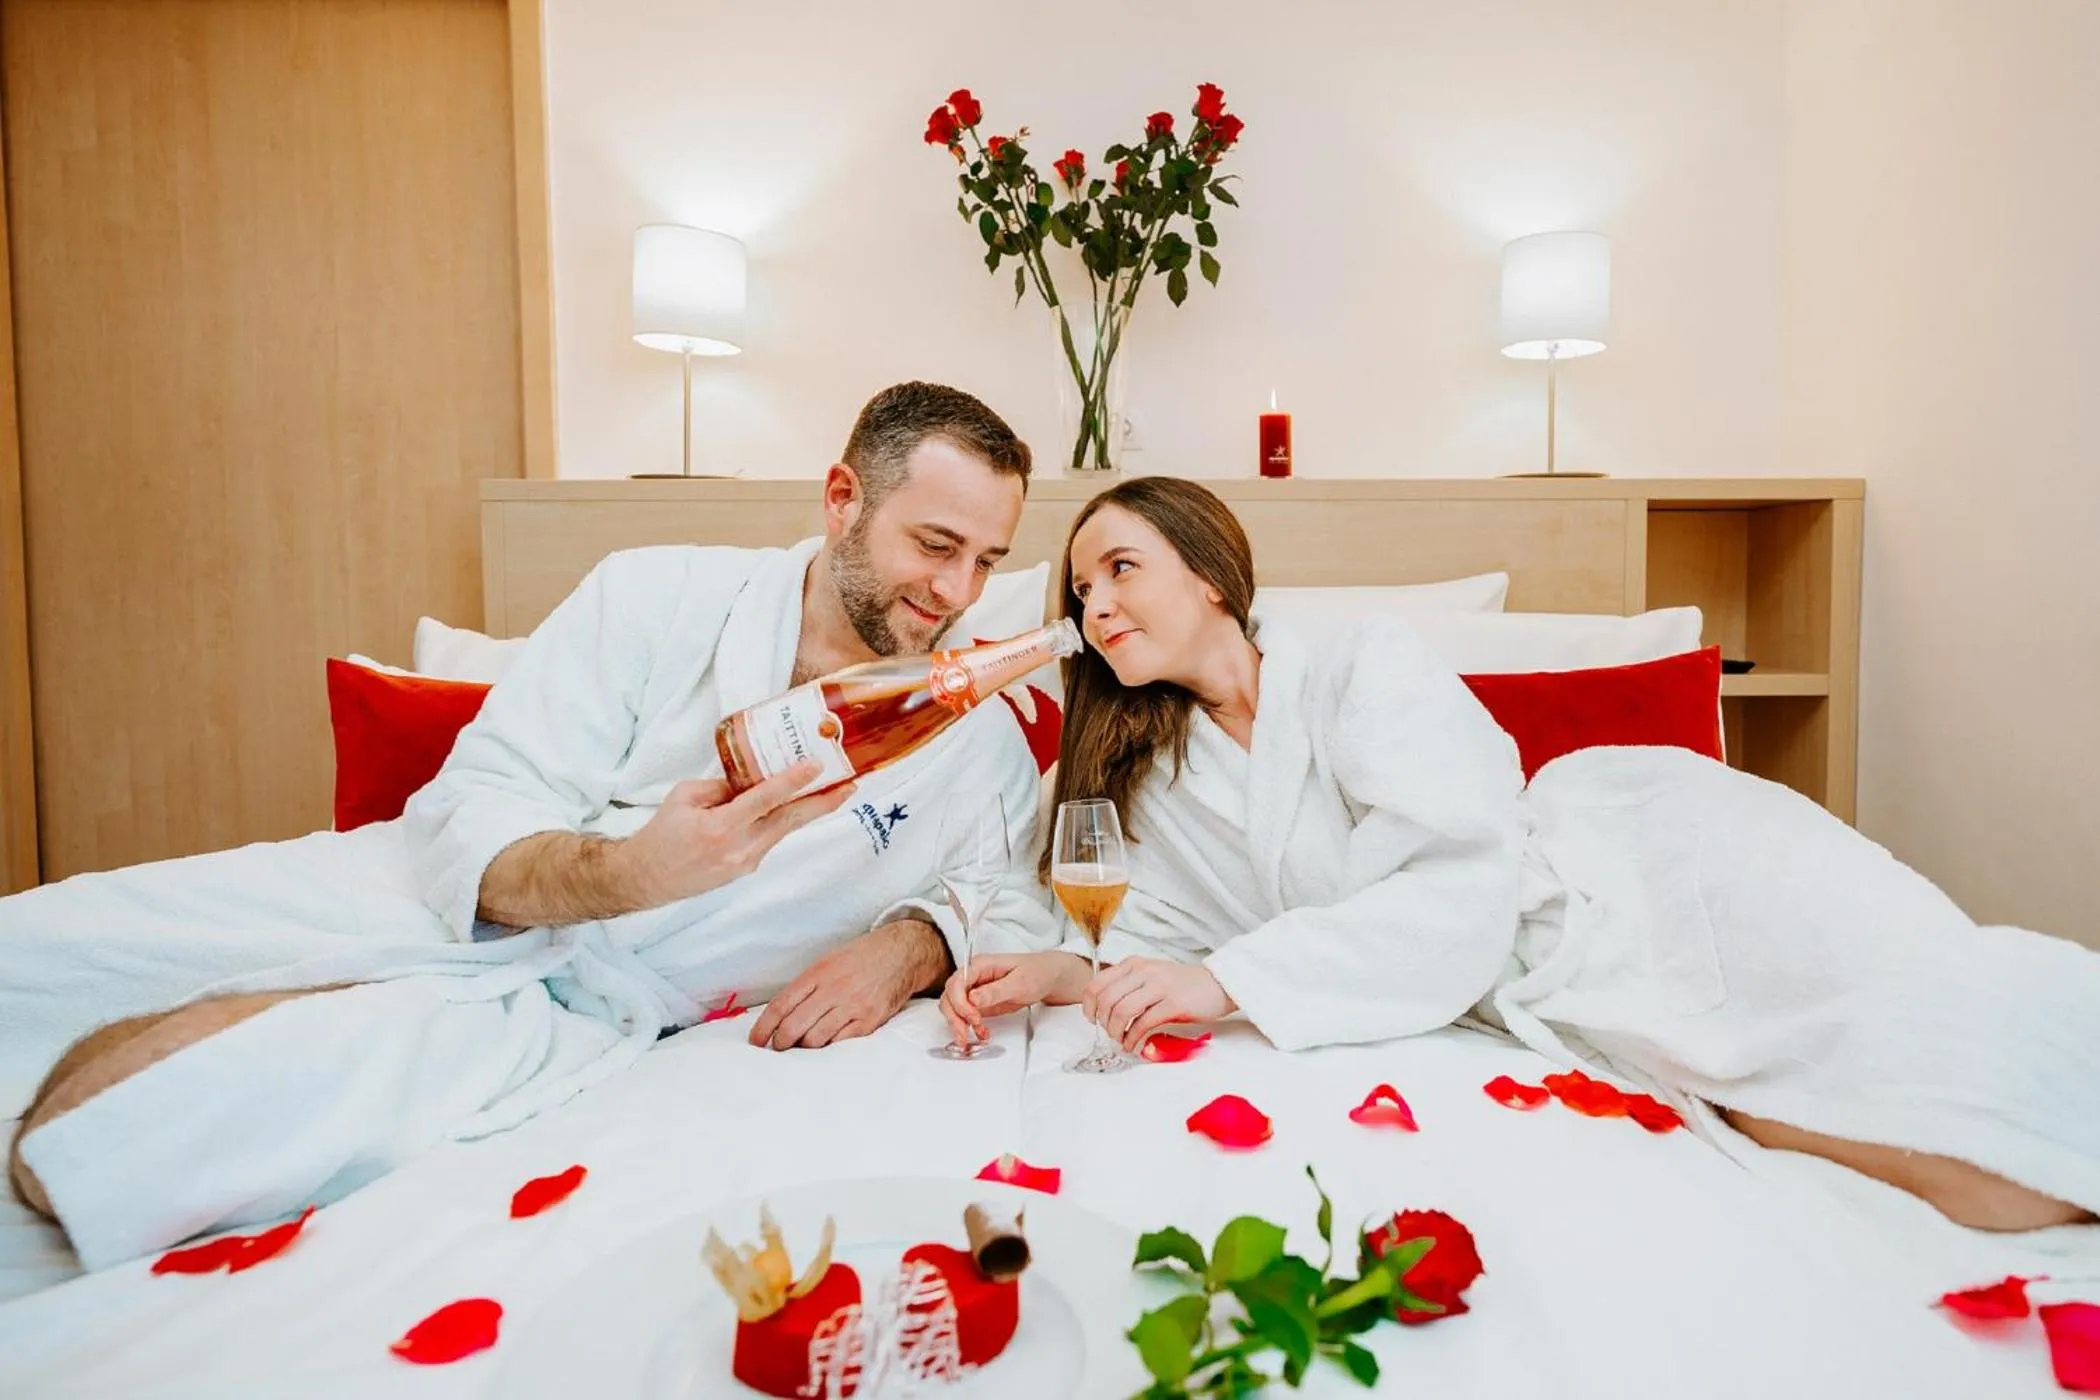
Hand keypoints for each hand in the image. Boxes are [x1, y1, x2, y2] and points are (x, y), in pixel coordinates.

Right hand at [620, 760, 853, 908]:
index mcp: (719, 828)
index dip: (792, 782)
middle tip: (851, 785)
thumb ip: (722, 786)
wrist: (646, 879)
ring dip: (810, 810)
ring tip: (836, 791)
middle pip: (789, 820)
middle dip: (823, 803)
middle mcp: (738, 850)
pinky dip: (785, 821)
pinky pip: (770, 839)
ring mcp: (745, 864)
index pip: (764, 800)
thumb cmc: (661, 833)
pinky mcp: (746, 869)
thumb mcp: (684, 797)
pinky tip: (797, 805)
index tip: (816, 766)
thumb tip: (753, 776)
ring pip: (784, 830)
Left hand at [749, 919, 947, 1050]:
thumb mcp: (827, 962)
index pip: (782, 1005)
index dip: (764, 1027)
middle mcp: (833, 989)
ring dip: (805, 1046)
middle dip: (781, 1042)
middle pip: (794, 1026)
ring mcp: (852, 1006)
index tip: (756, 1041)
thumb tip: (781, 1015)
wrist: (900, 954)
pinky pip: (840, 1043)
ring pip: (815, 1039)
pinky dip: (829, 1047)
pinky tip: (827, 1044)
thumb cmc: (859, 959)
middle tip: (779, 1047)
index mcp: (818, 973)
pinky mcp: (870, 1020)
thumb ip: (806, 986)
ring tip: (805, 1044)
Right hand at [939, 952, 1090, 1046]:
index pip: (957, 983)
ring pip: (953, 1008)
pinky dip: (969, 1027)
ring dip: (959, 1024)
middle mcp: (973, 977)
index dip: (960, 1003)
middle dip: (955, 1017)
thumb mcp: (1019, 982)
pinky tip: (982, 1033)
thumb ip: (995, 991)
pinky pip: (965, 1016)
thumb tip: (972, 998)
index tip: (973, 1017)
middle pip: (949, 997)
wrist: (1047, 977)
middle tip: (966, 1034)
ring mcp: (974, 990)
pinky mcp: (979, 1003)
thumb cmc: (1036, 973)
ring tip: (974, 1037)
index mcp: (980, 965)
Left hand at [1083, 957, 1237, 1052]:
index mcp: (1135, 964)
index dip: (1088, 1005)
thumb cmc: (1183, 984)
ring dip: (1115, 1031)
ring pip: (1121, 1011)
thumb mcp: (1152, 975)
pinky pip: (1142, 1023)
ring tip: (1120, 1039)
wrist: (1218, 984)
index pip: (1097, 983)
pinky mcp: (1173, 1004)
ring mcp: (1159, 986)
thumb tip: (1104, 1008)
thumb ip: (1129, 985)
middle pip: (1106, 998)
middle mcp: (1144, 971)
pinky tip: (1133, 1045)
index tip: (1092, 1018)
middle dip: (1101, 1021)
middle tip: (1107, 1032)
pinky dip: (1132, 1038)